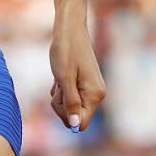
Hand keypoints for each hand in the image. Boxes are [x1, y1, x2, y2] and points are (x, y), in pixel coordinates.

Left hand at [49, 16, 105, 132]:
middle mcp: (96, 94)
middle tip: (58, 86)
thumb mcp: (64, 78)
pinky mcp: (84, 84)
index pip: (81, 123)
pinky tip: (60, 76)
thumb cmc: (65, 51)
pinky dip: (62, 89)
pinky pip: (70, 97)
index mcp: (94, 95)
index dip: (66, 116)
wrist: (69, 29)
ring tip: (59, 78)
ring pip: (70, 107)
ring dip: (61, 96)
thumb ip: (71, 103)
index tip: (60, 98)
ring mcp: (91, 89)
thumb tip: (75, 126)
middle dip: (62, 105)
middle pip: (75, 116)